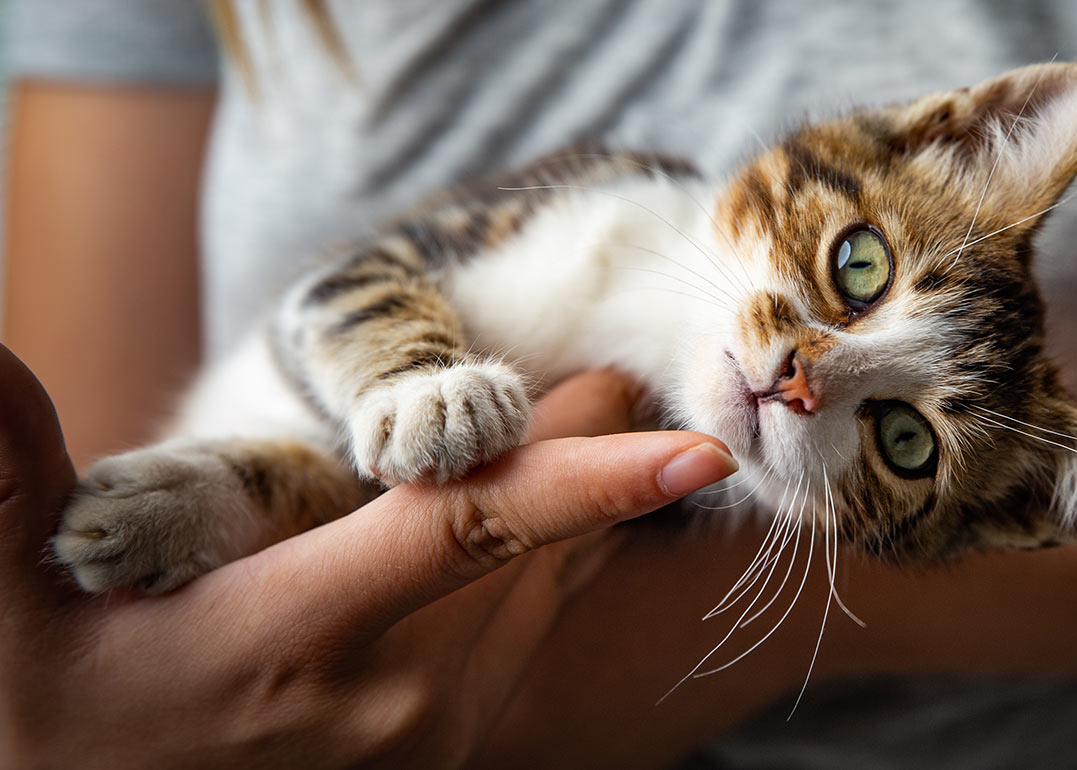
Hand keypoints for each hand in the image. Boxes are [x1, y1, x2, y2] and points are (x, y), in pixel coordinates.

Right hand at [0, 344, 736, 768]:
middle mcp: (396, 697)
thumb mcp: (13, 616)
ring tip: (584, 418)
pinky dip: (560, 558)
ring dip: (578, 505)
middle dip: (584, 450)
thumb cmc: (66, 718)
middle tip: (604, 369)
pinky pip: (534, 628)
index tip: (694, 450)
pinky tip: (558, 520)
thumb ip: (6, 483)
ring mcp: (438, 732)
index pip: (465, 534)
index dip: (586, 482)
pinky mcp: (454, 747)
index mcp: (296, 642)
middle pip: (535, 544)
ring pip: (549, 586)